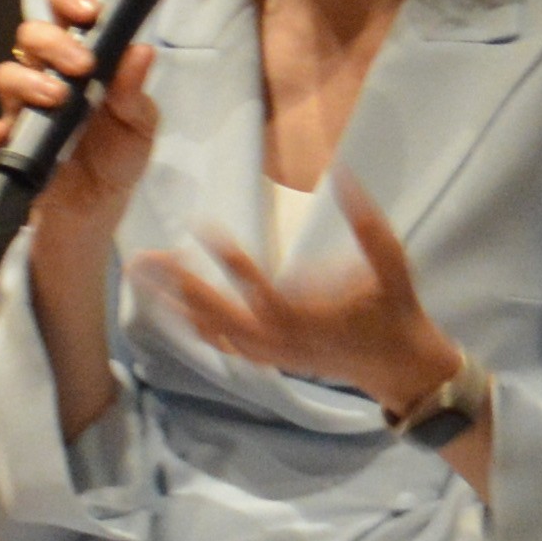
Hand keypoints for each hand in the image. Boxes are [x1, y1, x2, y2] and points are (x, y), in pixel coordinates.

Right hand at [0, 0, 161, 251]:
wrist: (100, 205)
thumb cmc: (119, 152)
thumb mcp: (139, 123)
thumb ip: (135, 90)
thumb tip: (141, 50)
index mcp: (82, 58)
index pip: (66, 11)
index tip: (89, 10)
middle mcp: (48, 74)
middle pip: (30, 35)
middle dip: (53, 42)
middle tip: (83, 64)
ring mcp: (25, 106)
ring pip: (6, 73)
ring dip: (28, 81)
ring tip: (58, 98)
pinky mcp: (11, 141)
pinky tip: (10, 134)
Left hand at [152, 181, 471, 425]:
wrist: (399, 366)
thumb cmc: (395, 310)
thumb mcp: (390, 262)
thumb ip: (366, 221)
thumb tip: (344, 174)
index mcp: (306, 319)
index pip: (257, 289)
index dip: (229, 259)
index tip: (202, 226)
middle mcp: (279, 340)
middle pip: (216, 315)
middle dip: (178, 286)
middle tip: (143, 259)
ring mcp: (270, 353)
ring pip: (211, 331)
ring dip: (175, 305)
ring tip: (143, 277)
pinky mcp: (268, 358)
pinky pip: (221, 343)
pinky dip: (193, 325)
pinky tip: (170, 306)